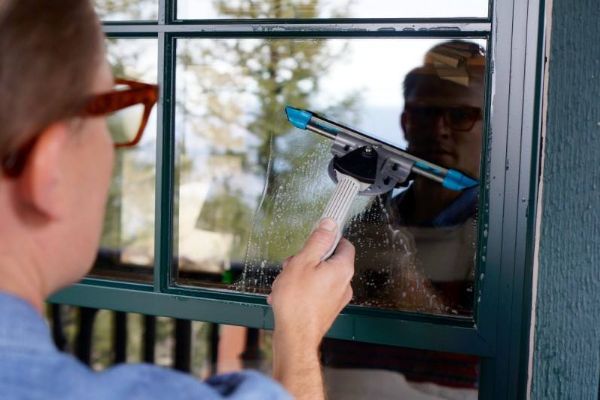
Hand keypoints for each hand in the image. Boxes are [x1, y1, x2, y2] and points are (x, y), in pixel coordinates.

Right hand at [268, 218, 354, 399]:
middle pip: (329, 261)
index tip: (314, 239)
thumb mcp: (303, 261)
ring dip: (302, 276)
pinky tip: (285, 296)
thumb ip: (318, 241)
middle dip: (308, 259)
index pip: (345, 244)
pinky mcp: (327, 311)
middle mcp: (344, 284)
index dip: (329, 239)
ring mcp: (336, 299)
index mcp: (342, 269)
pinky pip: (315, 293)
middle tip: (291, 265)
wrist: (294, 337)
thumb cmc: (297, 300)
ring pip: (320, 277)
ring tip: (285, 284)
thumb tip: (330, 224)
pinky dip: (302, 291)